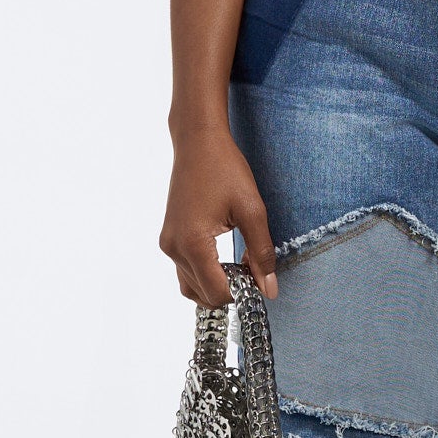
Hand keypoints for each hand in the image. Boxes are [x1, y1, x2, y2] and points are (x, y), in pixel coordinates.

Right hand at [160, 127, 278, 306]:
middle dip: (231, 290)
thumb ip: (261, 254)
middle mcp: (173, 248)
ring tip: (242, 266)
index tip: (261, 278)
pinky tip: (227, 260)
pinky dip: (206, 275)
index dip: (243, 293)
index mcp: (193, 243)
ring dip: (217, 285)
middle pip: (203, 295)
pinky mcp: (168, 238)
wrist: (198, 143)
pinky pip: (185, 271)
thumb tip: (269, 290)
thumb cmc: (225, 170)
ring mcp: (167, 244)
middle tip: (254, 270)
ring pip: (191, 287)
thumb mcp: (252, 211)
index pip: (217, 292)